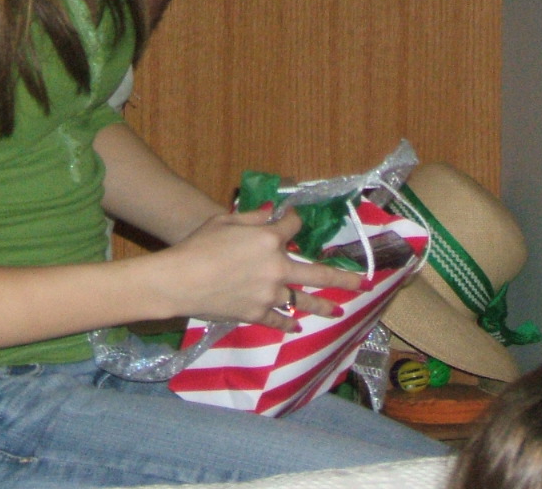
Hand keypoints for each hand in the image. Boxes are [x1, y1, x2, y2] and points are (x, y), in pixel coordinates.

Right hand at [157, 207, 363, 331]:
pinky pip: (278, 320)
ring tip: (339, 311)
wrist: (180, 281)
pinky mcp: (256, 314)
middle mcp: (276, 267)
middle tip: (361, 283)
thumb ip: (253, 218)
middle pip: (317, 273)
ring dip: (323, 307)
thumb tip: (274, 215)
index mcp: (269, 239)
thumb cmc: (199, 245)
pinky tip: (296, 327)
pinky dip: (288, 324)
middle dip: (342, 278)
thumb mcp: (226, 221)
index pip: (293, 227)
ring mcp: (269, 295)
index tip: (294, 221)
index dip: (294, 222)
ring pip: (303, 302)